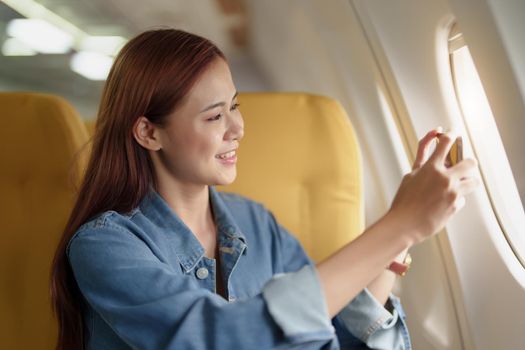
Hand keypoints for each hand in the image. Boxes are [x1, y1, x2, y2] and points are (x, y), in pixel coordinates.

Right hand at [388, 129, 479, 244]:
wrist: (404, 224)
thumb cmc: (404, 200)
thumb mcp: (410, 175)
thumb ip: (422, 160)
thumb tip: (429, 144)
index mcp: (431, 167)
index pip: (445, 142)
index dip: (450, 134)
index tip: (452, 132)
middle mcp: (445, 178)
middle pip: (470, 162)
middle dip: (469, 163)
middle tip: (464, 165)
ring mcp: (452, 192)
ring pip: (474, 181)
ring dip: (467, 182)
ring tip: (458, 185)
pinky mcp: (455, 206)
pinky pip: (462, 198)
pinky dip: (455, 199)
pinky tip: (443, 203)